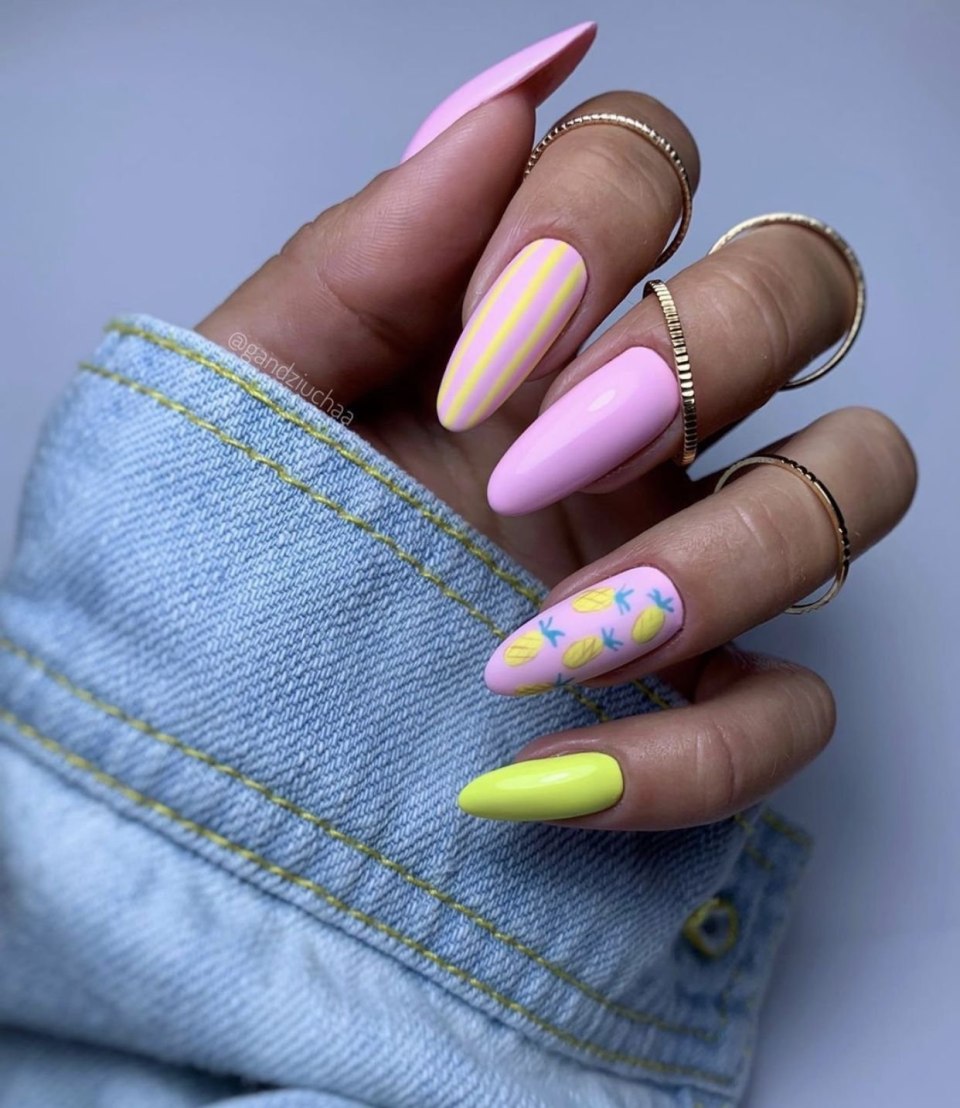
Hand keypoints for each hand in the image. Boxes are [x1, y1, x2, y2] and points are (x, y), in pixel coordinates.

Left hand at [197, 24, 914, 829]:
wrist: (217, 728)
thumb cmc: (233, 547)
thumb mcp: (262, 391)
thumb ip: (365, 251)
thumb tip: (499, 108)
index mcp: (531, 321)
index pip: (652, 163)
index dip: (597, 222)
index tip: (477, 356)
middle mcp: (637, 415)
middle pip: (800, 287)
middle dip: (685, 362)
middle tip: (533, 469)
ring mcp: (689, 555)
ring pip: (858, 479)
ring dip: (719, 560)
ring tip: (543, 645)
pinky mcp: (701, 702)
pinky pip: (797, 712)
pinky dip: (694, 754)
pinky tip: (551, 773)